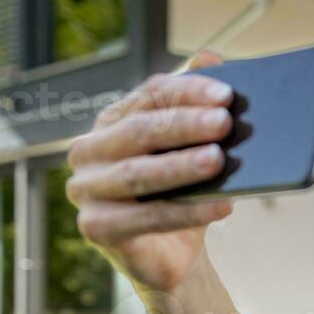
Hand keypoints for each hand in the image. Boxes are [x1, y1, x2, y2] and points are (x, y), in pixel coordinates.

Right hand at [65, 49, 253, 293]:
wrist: (173, 257)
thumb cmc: (182, 195)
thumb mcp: (191, 148)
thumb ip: (194, 104)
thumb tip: (212, 56)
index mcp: (112, 121)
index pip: (149, 94)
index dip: (188, 91)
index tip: (227, 95)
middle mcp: (89, 150)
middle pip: (140, 131)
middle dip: (185, 125)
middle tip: (225, 122)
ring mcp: (86, 189)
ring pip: (138, 173)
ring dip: (182, 166)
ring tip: (219, 160)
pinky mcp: (94, 227)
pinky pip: (145, 218)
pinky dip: (187, 212)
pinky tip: (223, 207)